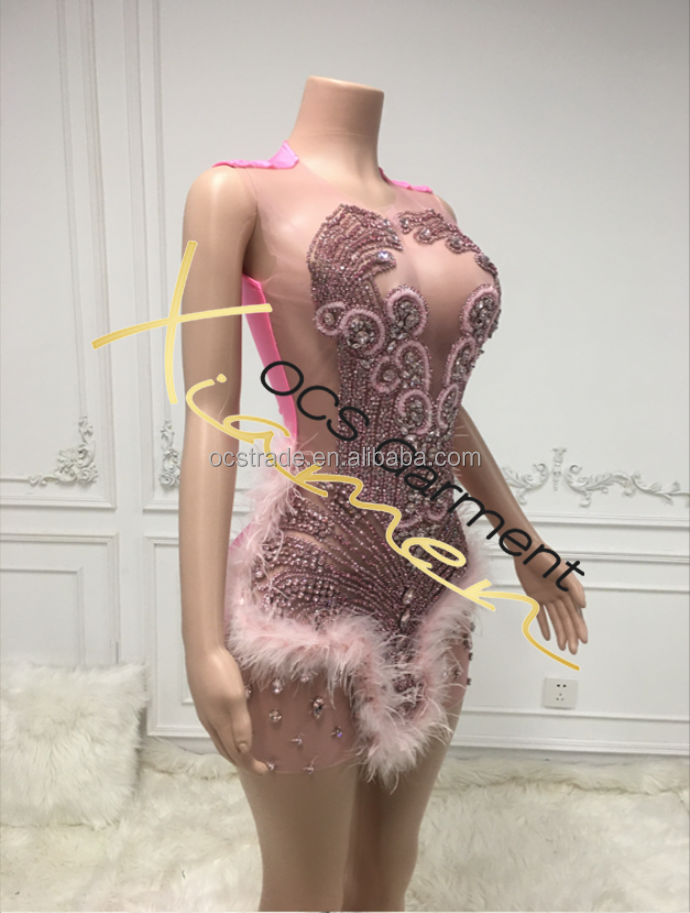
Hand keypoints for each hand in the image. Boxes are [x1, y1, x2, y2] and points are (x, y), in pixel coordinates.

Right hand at [185, 645, 266, 775]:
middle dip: (241, 761)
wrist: (201, 650)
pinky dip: (227, 737)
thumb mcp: (235, 699)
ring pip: (219, 739)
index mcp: (219, 723)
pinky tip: (233, 729)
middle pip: (225, 749)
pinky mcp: (205, 702)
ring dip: (232, 750)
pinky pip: (216, 728)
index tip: (265, 771)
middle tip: (257, 767)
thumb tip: (244, 751)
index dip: (249, 764)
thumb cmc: (220, 673)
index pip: (235, 752)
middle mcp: (210, 722)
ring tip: (246, 753)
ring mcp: (205, 712)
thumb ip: (239, 725)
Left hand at [514, 550, 587, 654]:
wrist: (526, 551)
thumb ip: (574, 589)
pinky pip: (540, 614)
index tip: (583, 640)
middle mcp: (559, 595)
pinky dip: (544, 625)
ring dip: (559, 633)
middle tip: (573, 649)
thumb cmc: (546, 558)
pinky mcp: (535, 596)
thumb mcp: (563, 572)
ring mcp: (547, 597)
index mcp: (568, 591)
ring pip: (555, 619)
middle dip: (570, 635)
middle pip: (566, 619)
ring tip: (562, 647)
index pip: (575, 614)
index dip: (579, 627)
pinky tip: (548, 636)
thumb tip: (583, 605)